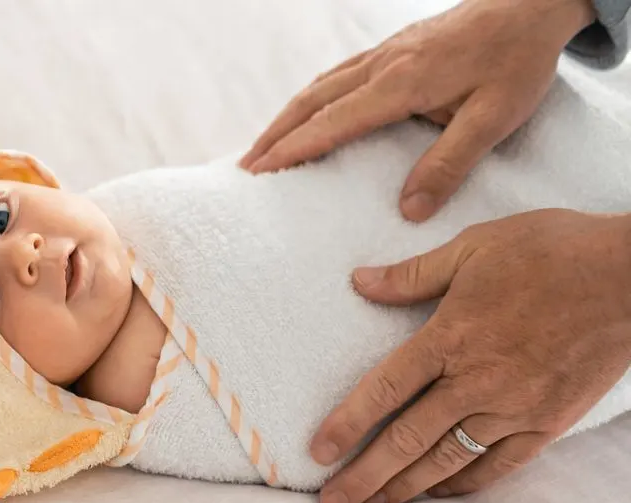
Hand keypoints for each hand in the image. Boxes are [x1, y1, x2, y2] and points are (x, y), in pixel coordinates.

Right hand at [239, 0, 595, 221]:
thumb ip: (449, 164)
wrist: (529, 4)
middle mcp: (381, 65)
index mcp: (401, 84)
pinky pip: (336, 74)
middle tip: (246, 167)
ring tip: (264, 145)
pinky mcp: (391, 48)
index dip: (293, 147)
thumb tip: (410, 210)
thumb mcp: (495, 118)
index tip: (261, 170)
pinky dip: (310, 98)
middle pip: (311, 101)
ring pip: (319, 85)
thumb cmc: (516, 60)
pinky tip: (306, 112)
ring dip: (286, 116)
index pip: (332, 121)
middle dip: (274, 135)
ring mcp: (383, 53)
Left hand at [310, 209, 630, 502]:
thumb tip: (359, 282)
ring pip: (447, 460)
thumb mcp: (474, 246)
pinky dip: (464, 484)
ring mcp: (513, 408)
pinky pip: (497, 466)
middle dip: (365, 476)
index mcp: (450, 338)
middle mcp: (475, 382)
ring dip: (405, 488)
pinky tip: (438, 494)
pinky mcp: (547, 423)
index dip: (347, 424)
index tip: (318, 452)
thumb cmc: (552, 252)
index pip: (384, 390)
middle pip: (407, 440)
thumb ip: (412, 275)